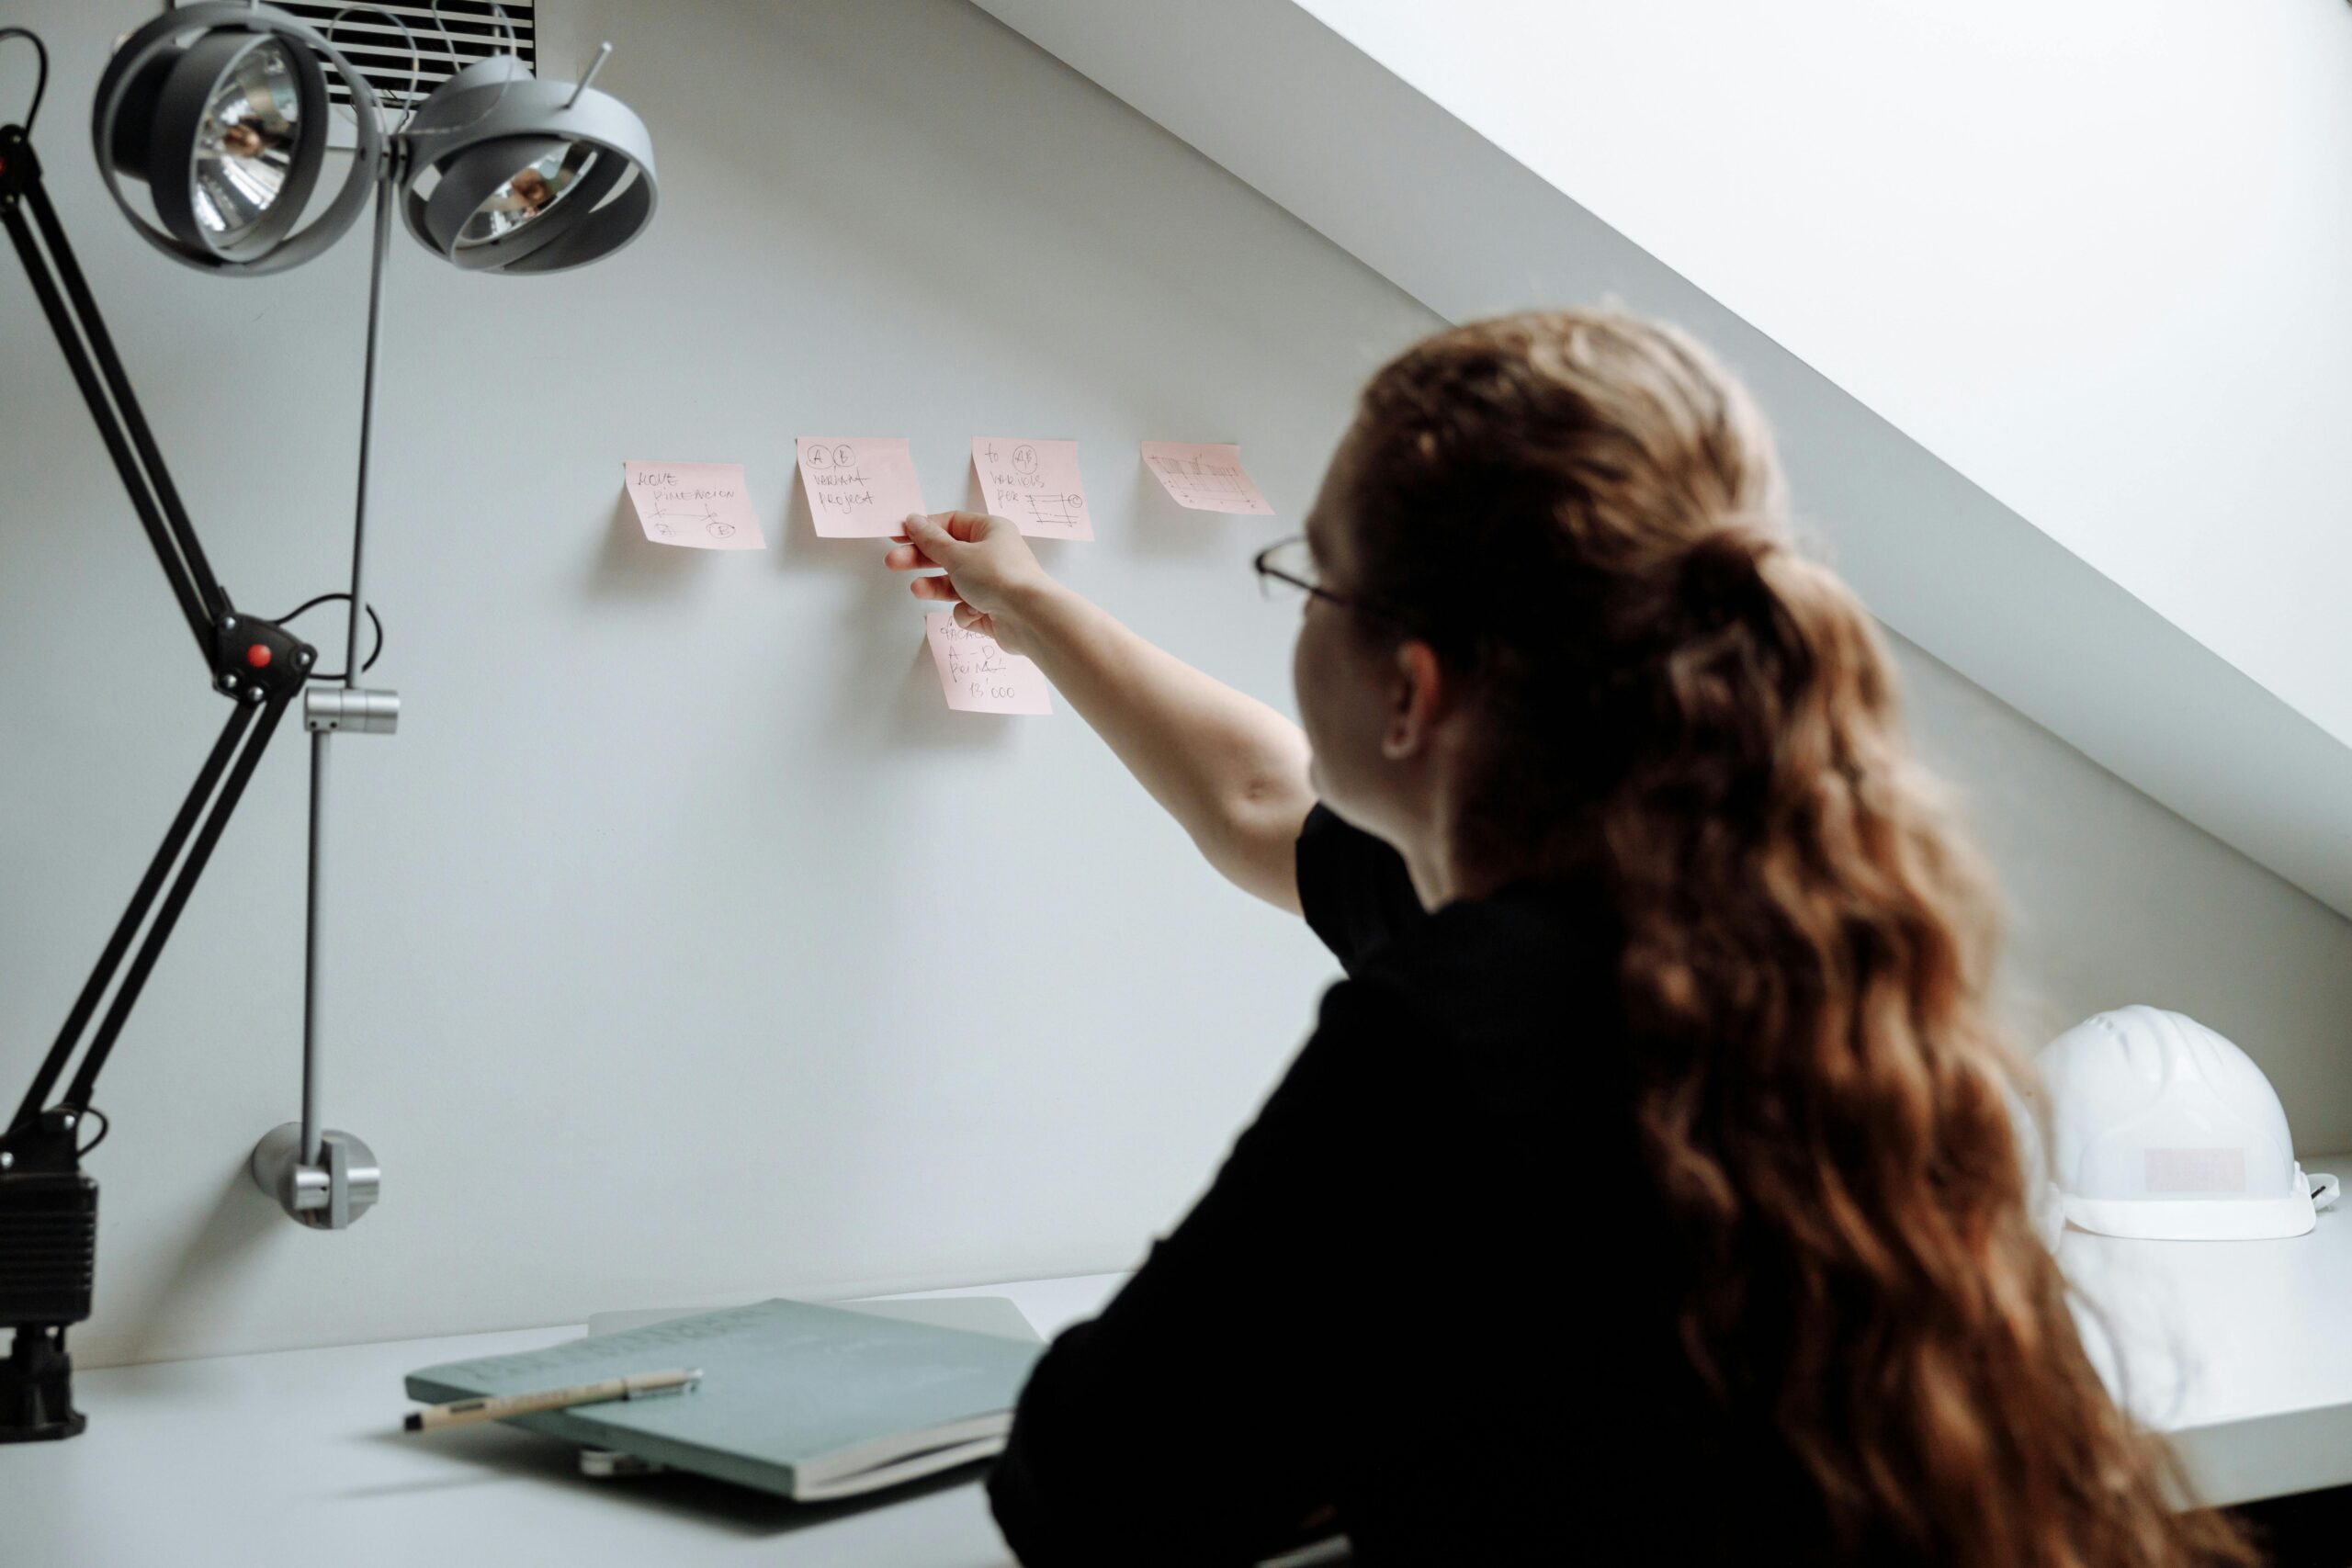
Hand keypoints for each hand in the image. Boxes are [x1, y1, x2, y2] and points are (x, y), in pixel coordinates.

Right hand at [885, 510, 1055, 655]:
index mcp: (990, 531)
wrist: (1030, 618)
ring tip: (918, 590)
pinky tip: (976, 612)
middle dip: (921, 559)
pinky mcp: (992, 610)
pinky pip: (967, 607)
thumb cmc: (997, 576)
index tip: (898, 535)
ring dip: (936, 587)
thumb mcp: (957, 553)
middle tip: (893, 562)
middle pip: (948, 553)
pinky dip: (966, 611)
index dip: (923, 529)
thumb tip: (913, 520)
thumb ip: (931, 540)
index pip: (951, 524)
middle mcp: (993, 554)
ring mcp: (992, 584)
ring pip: (954, 583)